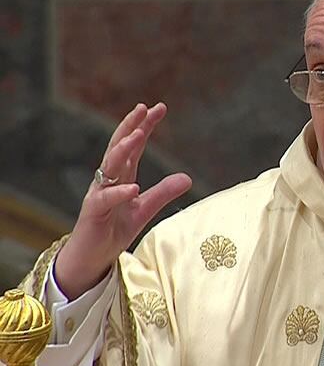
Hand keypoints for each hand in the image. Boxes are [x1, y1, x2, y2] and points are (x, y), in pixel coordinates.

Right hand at [55, 103, 191, 299]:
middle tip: (144, 108)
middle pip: (118, 147)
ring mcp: (99, 194)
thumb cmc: (114, 229)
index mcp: (121, 175)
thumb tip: (188, 178)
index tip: (159, 108)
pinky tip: (133, 187)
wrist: (92, 257)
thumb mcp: (145, 209)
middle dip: (131, 126)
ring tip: (137, 135)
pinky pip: (104, 199)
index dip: (145, 126)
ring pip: (109, 167)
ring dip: (123, 150)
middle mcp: (108, 179)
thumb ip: (163, 193)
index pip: (134, 145)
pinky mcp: (93, 213)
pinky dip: (119, 193)